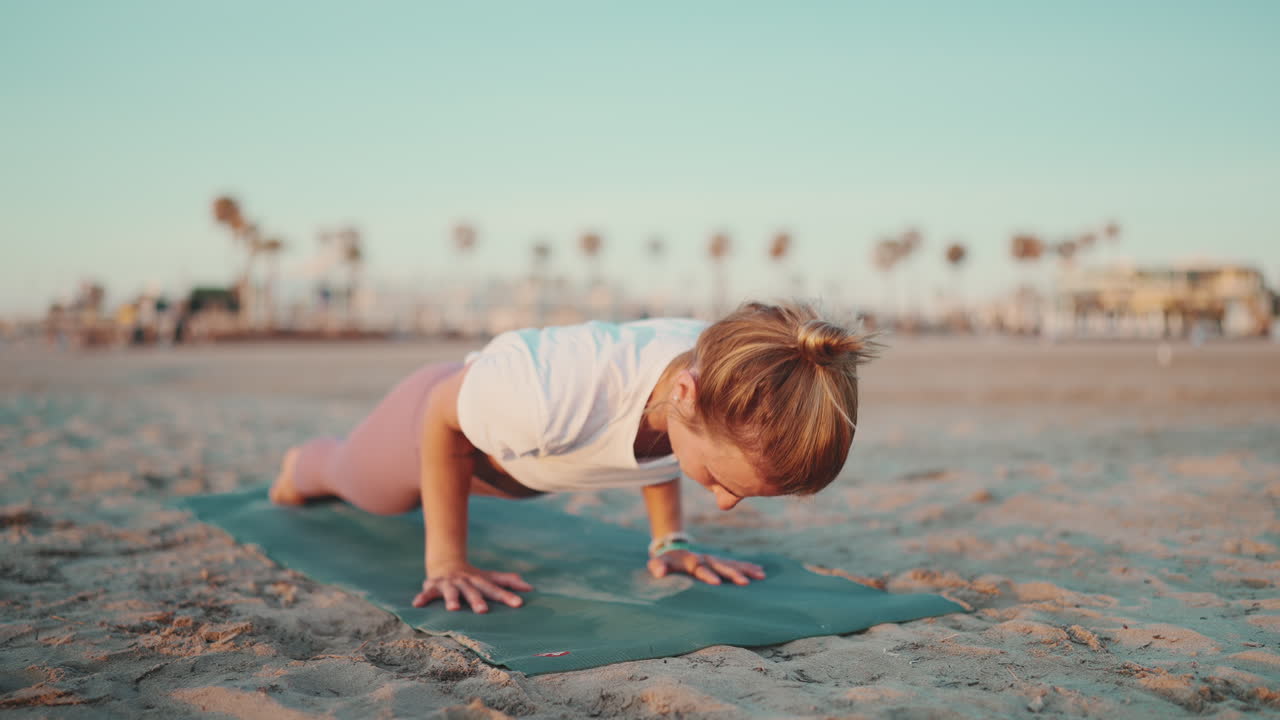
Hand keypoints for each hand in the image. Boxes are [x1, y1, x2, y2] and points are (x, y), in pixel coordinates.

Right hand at [412, 564, 532, 612]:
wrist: (447, 563)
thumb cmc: (474, 577)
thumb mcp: (490, 578)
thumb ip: (508, 582)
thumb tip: (531, 588)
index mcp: (480, 581)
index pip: (495, 589)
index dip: (507, 596)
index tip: (519, 604)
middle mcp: (465, 581)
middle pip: (473, 591)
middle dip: (477, 600)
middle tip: (483, 611)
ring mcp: (449, 583)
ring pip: (450, 591)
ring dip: (451, 598)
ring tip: (453, 609)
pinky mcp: (433, 585)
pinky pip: (427, 592)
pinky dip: (422, 597)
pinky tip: (417, 605)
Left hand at [647, 550, 765, 585]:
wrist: (672, 549)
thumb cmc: (664, 562)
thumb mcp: (658, 563)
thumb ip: (657, 566)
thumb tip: (659, 572)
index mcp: (691, 562)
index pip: (700, 569)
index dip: (708, 575)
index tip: (717, 583)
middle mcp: (706, 559)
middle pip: (721, 566)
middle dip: (733, 574)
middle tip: (745, 582)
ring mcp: (713, 560)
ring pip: (732, 564)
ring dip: (746, 569)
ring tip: (761, 575)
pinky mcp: (718, 562)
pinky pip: (735, 564)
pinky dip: (747, 567)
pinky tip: (760, 570)